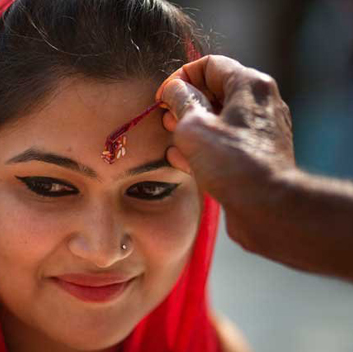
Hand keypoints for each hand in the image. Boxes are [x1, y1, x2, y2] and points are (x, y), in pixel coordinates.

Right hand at [156, 55, 295, 249]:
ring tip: (173, 140)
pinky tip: (185, 160)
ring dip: (193, 126)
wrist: (266, 207)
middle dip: (186, 103)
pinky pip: (228, 140)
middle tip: (167, 119)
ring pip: (220, 117)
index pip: (209, 64)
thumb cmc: (231, 163)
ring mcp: (262, 129)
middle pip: (216, 90)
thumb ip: (180, 101)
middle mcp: (261, 102)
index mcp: (249, 84)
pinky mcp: (259, 154)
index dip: (180, 77)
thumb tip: (175, 90)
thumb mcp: (193, 126)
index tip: (163, 97)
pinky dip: (206, 145)